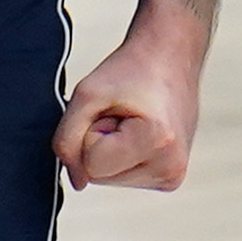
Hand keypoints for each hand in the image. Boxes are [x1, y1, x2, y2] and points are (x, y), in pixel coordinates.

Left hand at [55, 12, 203, 192]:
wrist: (169, 57)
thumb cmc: (131, 70)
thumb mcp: (86, 94)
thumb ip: (67, 140)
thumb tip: (76, 183)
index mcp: (158, 142)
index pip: (91, 166)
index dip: (91, 133)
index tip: (114, 110)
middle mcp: (171, 167)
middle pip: (99, 177)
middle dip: (100, 143)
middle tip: (123, 114)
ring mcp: (173, 176)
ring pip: (109, 179)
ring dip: (110, 149)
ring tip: (132, 121)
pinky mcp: (170, 178)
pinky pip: (122, 177)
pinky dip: (121, 156)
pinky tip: (140, 131)